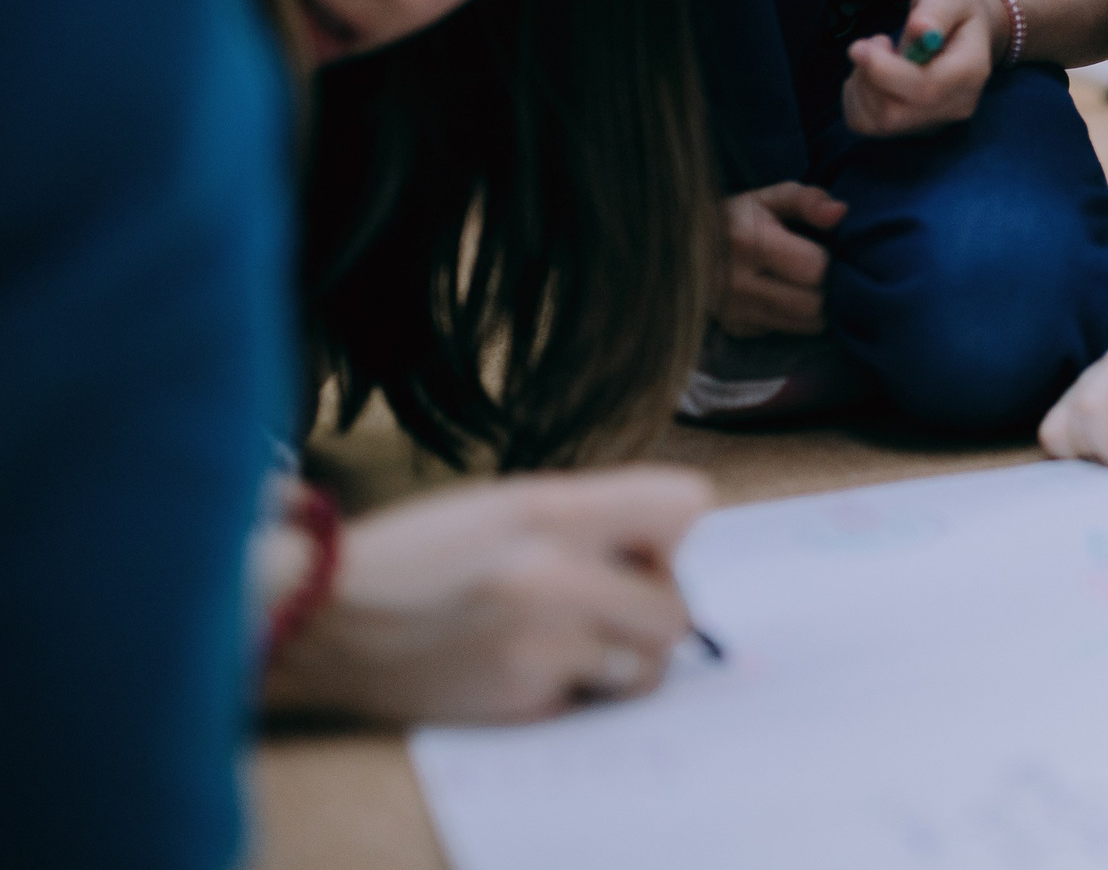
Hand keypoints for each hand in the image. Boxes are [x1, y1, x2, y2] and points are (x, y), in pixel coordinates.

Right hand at [263, 467, 711, 725]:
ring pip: (649, 666)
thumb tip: (679, 541)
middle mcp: (555, 572)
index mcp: (552, 508)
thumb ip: (594, 515)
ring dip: (624, 658)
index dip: (670, 534)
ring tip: (570, 640)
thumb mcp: (508, 503)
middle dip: (652, 611)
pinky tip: (527, 666)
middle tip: (605, 605)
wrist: (326, 618)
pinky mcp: (521, 701)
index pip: (685, 505)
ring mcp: (540, 644)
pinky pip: (593, 701)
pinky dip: (575, 690)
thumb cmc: (424, 553)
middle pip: (679, 607)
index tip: (638, 548)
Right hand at [720, 182, 844, 336]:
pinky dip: (797, 318)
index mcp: (748, 242)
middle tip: (826, 273)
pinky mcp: (736, 328)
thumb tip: (841, 212)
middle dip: (829, 290)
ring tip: (810, 284)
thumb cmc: (739, 217)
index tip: (829, 252)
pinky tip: (789, 295)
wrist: (683, 246)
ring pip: (804, 324)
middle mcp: (738, 282)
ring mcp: (734, 310)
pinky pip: (785, 330)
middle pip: (813, 305)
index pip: (814, 269)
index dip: (832, 262)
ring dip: (818, 308)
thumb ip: (808, 200)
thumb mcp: (770, 197)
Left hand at [843, 0, 1008, 136]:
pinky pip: (868, 126)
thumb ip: (936, 10)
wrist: (964, 32)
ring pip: (879, 122)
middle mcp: (956, 106)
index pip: (926, 89)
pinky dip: (855, 100)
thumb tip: (921, 30)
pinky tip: (867, 77)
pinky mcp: (912, 129)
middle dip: (867, 78)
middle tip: (867, 44)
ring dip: (861, 86)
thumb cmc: (955, 8)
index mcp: (970, 72)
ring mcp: (934, 122)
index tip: (859, 46)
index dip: (885, 72)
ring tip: (873, 56)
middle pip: (897, 113)